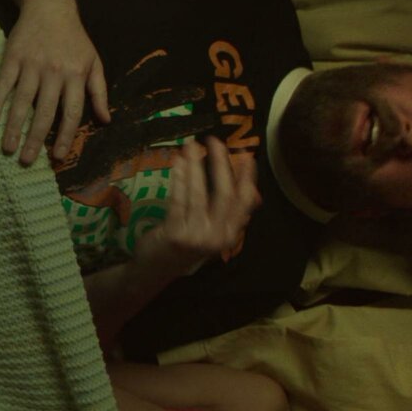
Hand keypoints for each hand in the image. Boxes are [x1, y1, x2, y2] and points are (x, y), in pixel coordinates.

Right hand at [0, 0, 109, 165]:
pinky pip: (3, 84)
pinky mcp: (13, 57)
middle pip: (44, 112)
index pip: (71, 112)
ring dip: (13, 127)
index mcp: (76, 75)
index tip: (57, 157)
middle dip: (35, 139)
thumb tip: (105, 120)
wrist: (50, 6)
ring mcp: (32, 65)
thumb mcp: (93, 62)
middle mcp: (54, 72)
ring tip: (7, 148)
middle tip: (26, 161)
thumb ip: (99, 92)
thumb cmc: (74, 39)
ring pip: (22, 101)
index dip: (65, 136)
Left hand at [141, 137, 259, 267]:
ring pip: (198, 193)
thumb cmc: (188, 244)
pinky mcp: (174, 233)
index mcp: (230, 234)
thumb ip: (230, 214)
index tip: (247, 155)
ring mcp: (195, 236)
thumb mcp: (213, 233)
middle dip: (220, 164)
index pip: (244, 202)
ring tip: (191, 146)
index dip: (247, 178)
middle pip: (224, 194)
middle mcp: (217, 236)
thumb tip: (253, 190)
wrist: (158, 269)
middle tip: (215, 141)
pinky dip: (179, 178)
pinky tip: (178, 163)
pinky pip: (178, 200)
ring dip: (195, 166)